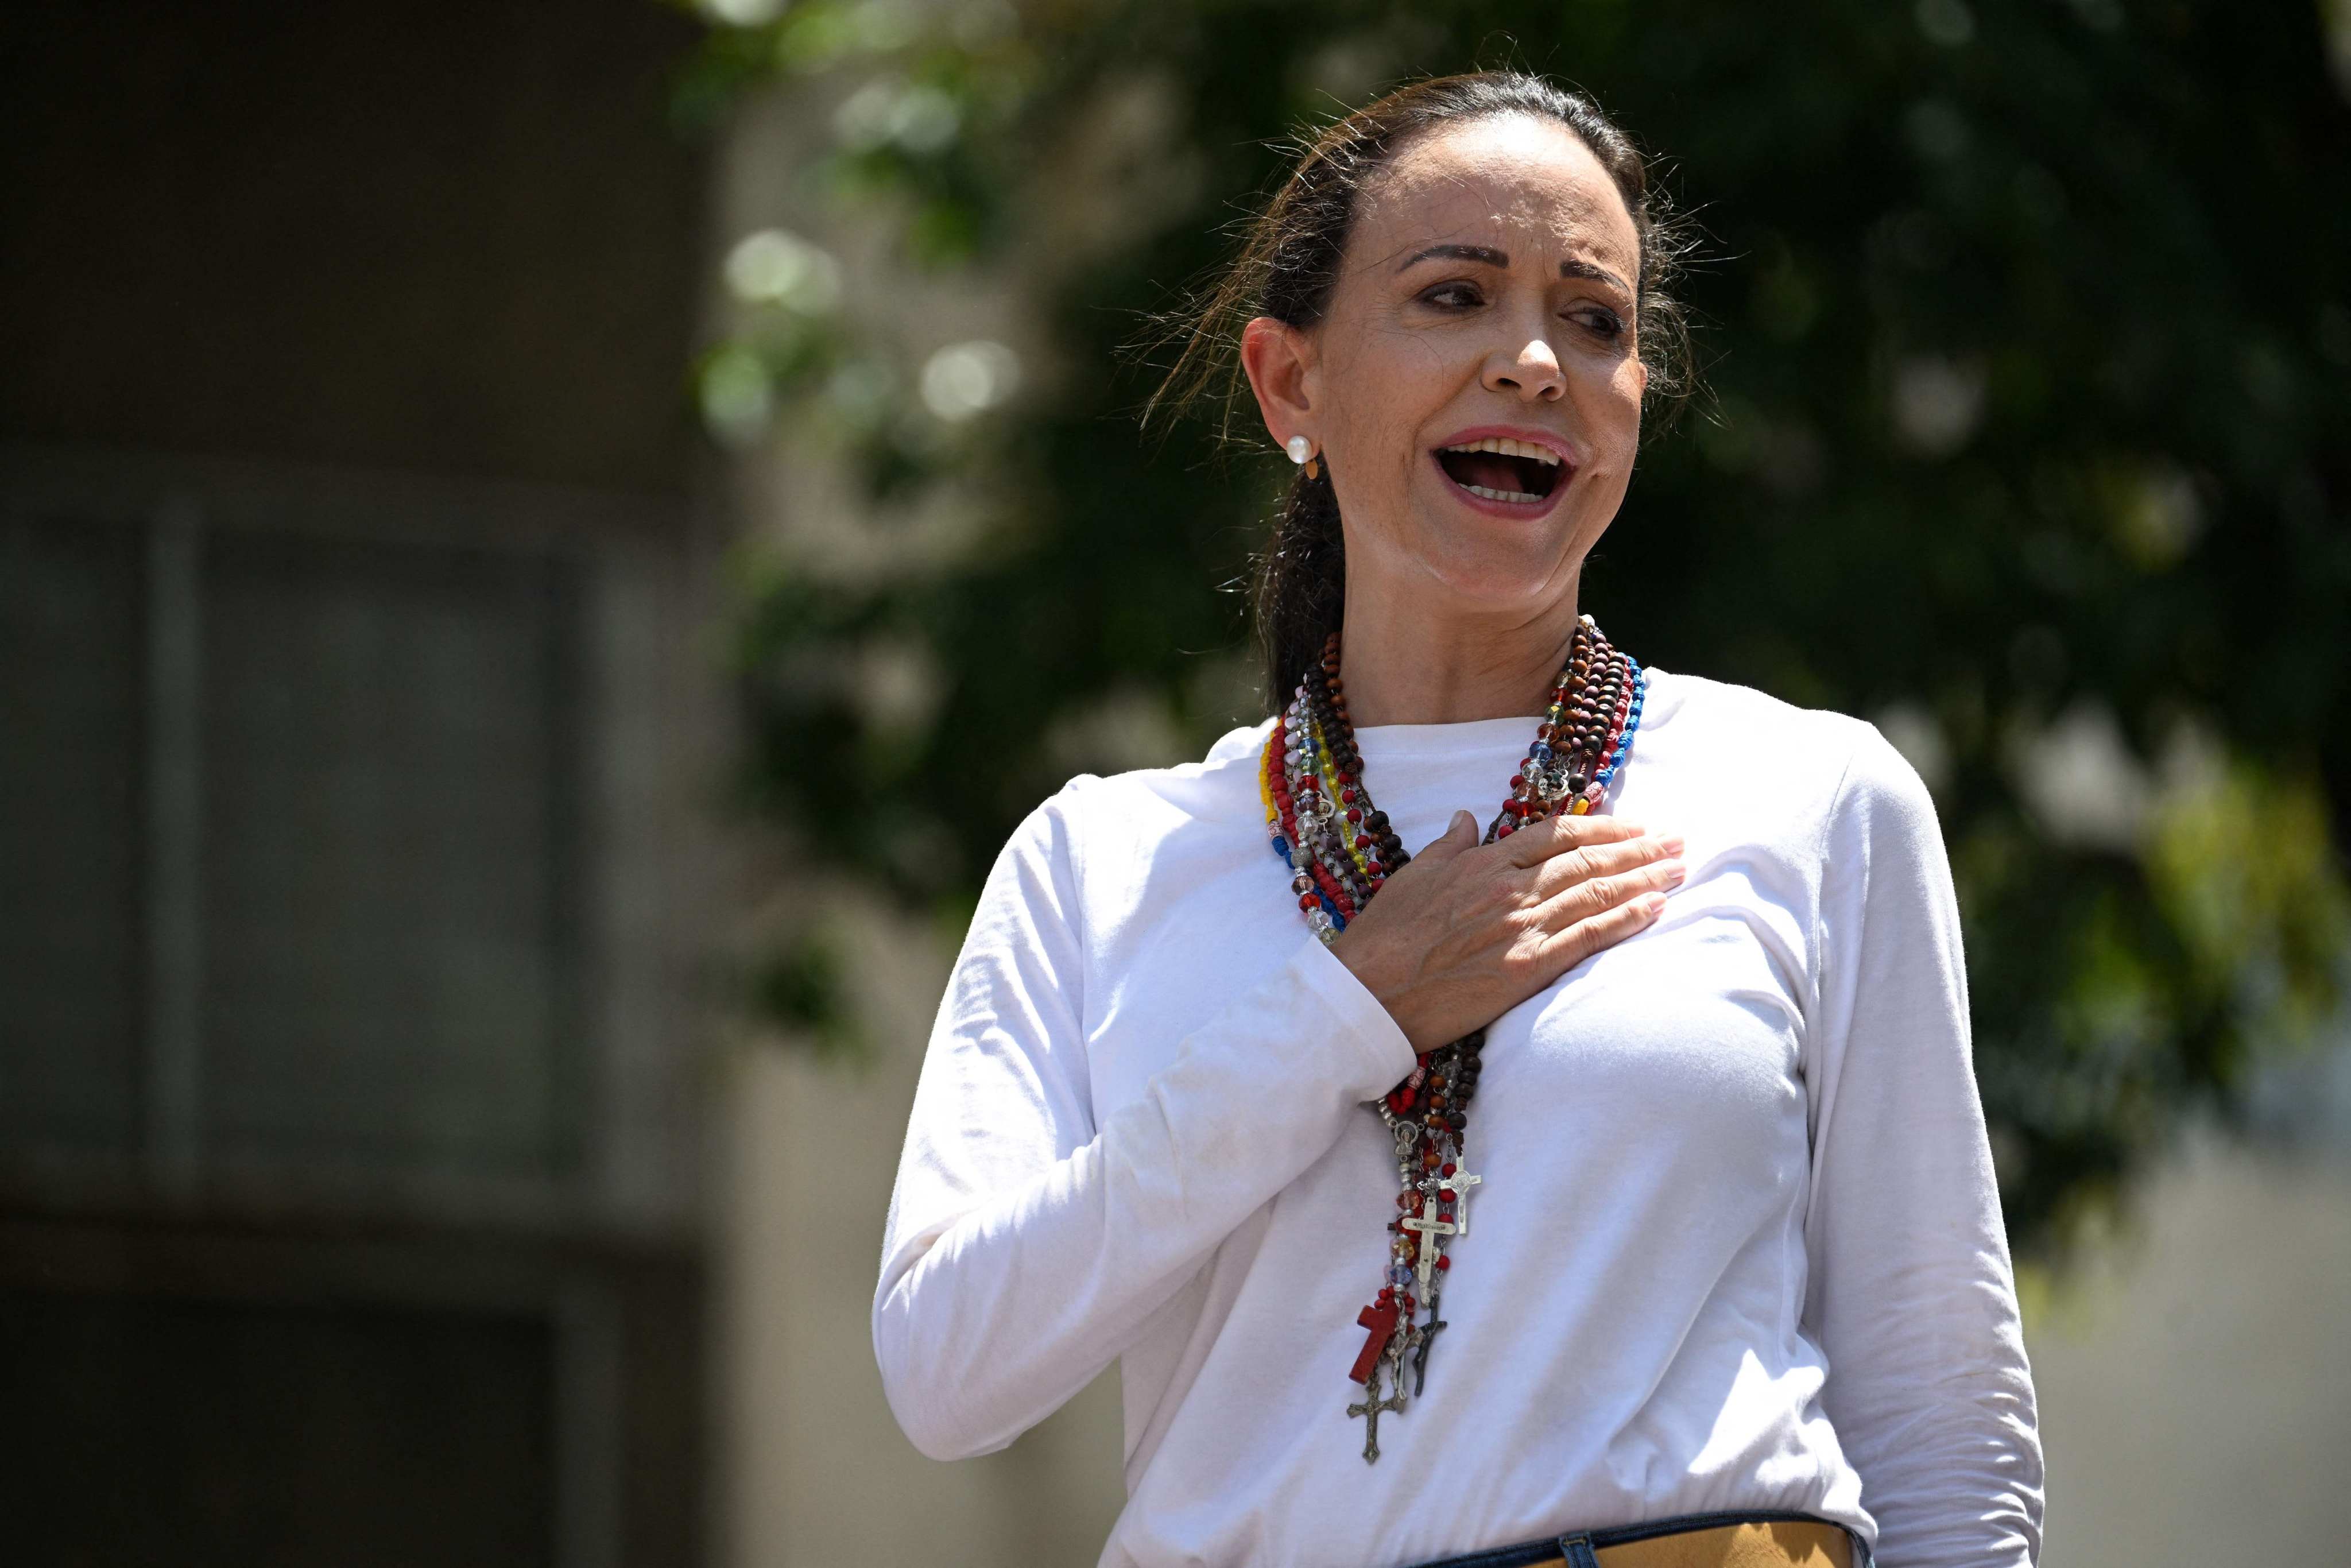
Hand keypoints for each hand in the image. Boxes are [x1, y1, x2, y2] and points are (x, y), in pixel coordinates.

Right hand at [1328, 809, 1683, 1051]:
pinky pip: (1587, 937)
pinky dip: (1625, 919)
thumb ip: (1448, 845)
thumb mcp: (1412, 875)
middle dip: (1639, 849)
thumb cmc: (1383, 936)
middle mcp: (1509, 888)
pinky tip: (1655, 907)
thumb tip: (1466, 818)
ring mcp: (1520, 927)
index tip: (1636, 826)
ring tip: (1678, 868)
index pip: (1558, 834)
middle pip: (1588, 860)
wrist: (1368, 991)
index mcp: (1483, 862)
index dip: (1604, 827)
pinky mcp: (1526, 968)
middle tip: (1677, 840)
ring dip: (1644, 878)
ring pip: (1596, 894)